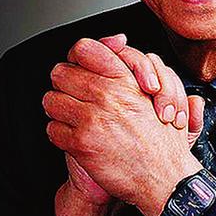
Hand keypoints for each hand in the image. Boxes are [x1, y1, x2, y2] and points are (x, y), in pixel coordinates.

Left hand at [43, 37, 202, 215]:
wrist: (164, 176)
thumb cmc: (163, 139)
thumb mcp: (159, 91)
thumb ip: (134, 64)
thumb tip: (117, 39)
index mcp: (124, 79)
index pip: (84, 49)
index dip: (76, 58)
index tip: (78, 68)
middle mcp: (107, 95)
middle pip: (61, 73)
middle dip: (64, 84)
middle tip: (73, 95)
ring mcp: (92, 118)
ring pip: (51, 100)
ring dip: (59, 109)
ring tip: (73, 118)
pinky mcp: (81, 143)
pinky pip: (52, 129)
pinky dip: (60, 134)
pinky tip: (75, 138)